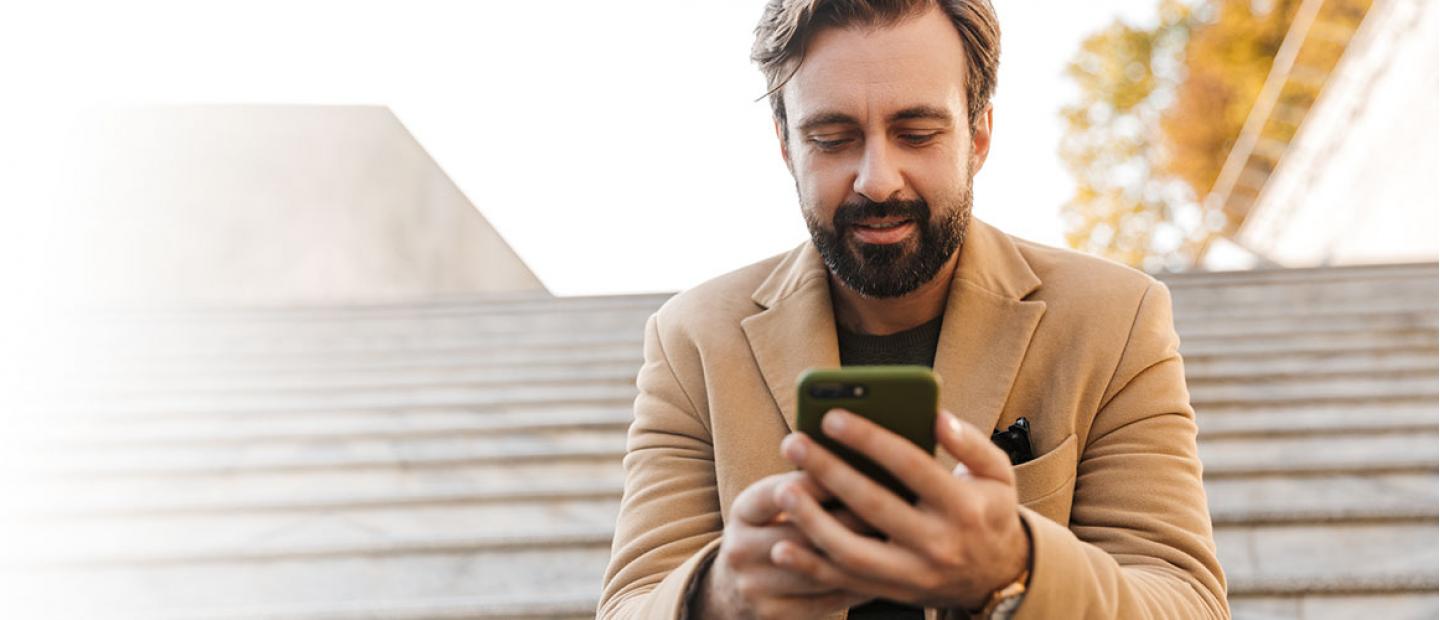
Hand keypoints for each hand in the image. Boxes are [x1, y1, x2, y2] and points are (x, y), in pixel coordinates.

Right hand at [694, 471, 874, 618]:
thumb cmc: (772, 530)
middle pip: (802, 532)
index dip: (815, 482)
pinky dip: (858, 586)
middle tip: (892, 505)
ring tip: (895, 538)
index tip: (856, 467)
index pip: (778, 491)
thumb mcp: (772, 504)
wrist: (737, 587)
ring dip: (859, 554)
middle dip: (848, 519)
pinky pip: (826, 601)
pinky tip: (886, 573)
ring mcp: (754, 586)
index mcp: (741, 512)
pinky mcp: (773, 616)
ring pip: (818, 570)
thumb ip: (803, 487)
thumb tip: (859, 463)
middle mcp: (740, 549)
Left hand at [772, 409, 1030, 609]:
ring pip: (853, 551)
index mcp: (963, 506)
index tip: (831, 416)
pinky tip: (782, 546)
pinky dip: (811, 567)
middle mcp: (939, 543)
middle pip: (873, 504)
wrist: (998, 578)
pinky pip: (846, 582)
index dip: (869, 439)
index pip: (910, 465)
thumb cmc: (989, 511)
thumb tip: (936, 415)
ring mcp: (914, 574)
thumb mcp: (997, 474)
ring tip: (783, 491)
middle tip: (793, 443)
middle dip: (828, 471)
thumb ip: (970, 442)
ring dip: (813, 521)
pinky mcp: (894, 593)